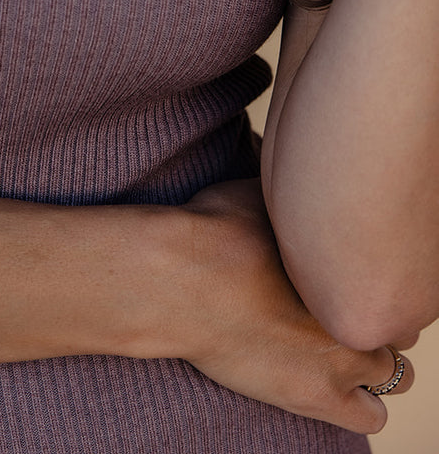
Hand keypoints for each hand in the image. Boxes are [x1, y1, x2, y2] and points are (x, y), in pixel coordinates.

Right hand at [176, 180, 414, 434]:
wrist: (179, 281)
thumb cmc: (212, 229)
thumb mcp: (261, 192)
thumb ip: (292, 196)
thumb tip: (291, 162)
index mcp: (352, 261)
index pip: (398, 274)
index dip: (370, 275)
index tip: (347, 273)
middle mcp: (360, 309)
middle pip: (399, 324)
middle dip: (375, 316)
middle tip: (337, 308)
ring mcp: (344, 358)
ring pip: (397, 372)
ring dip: (374, 361)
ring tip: (336, 347)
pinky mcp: (318, 397)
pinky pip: (372, 416)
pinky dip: (359, 401)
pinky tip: (328, 380)